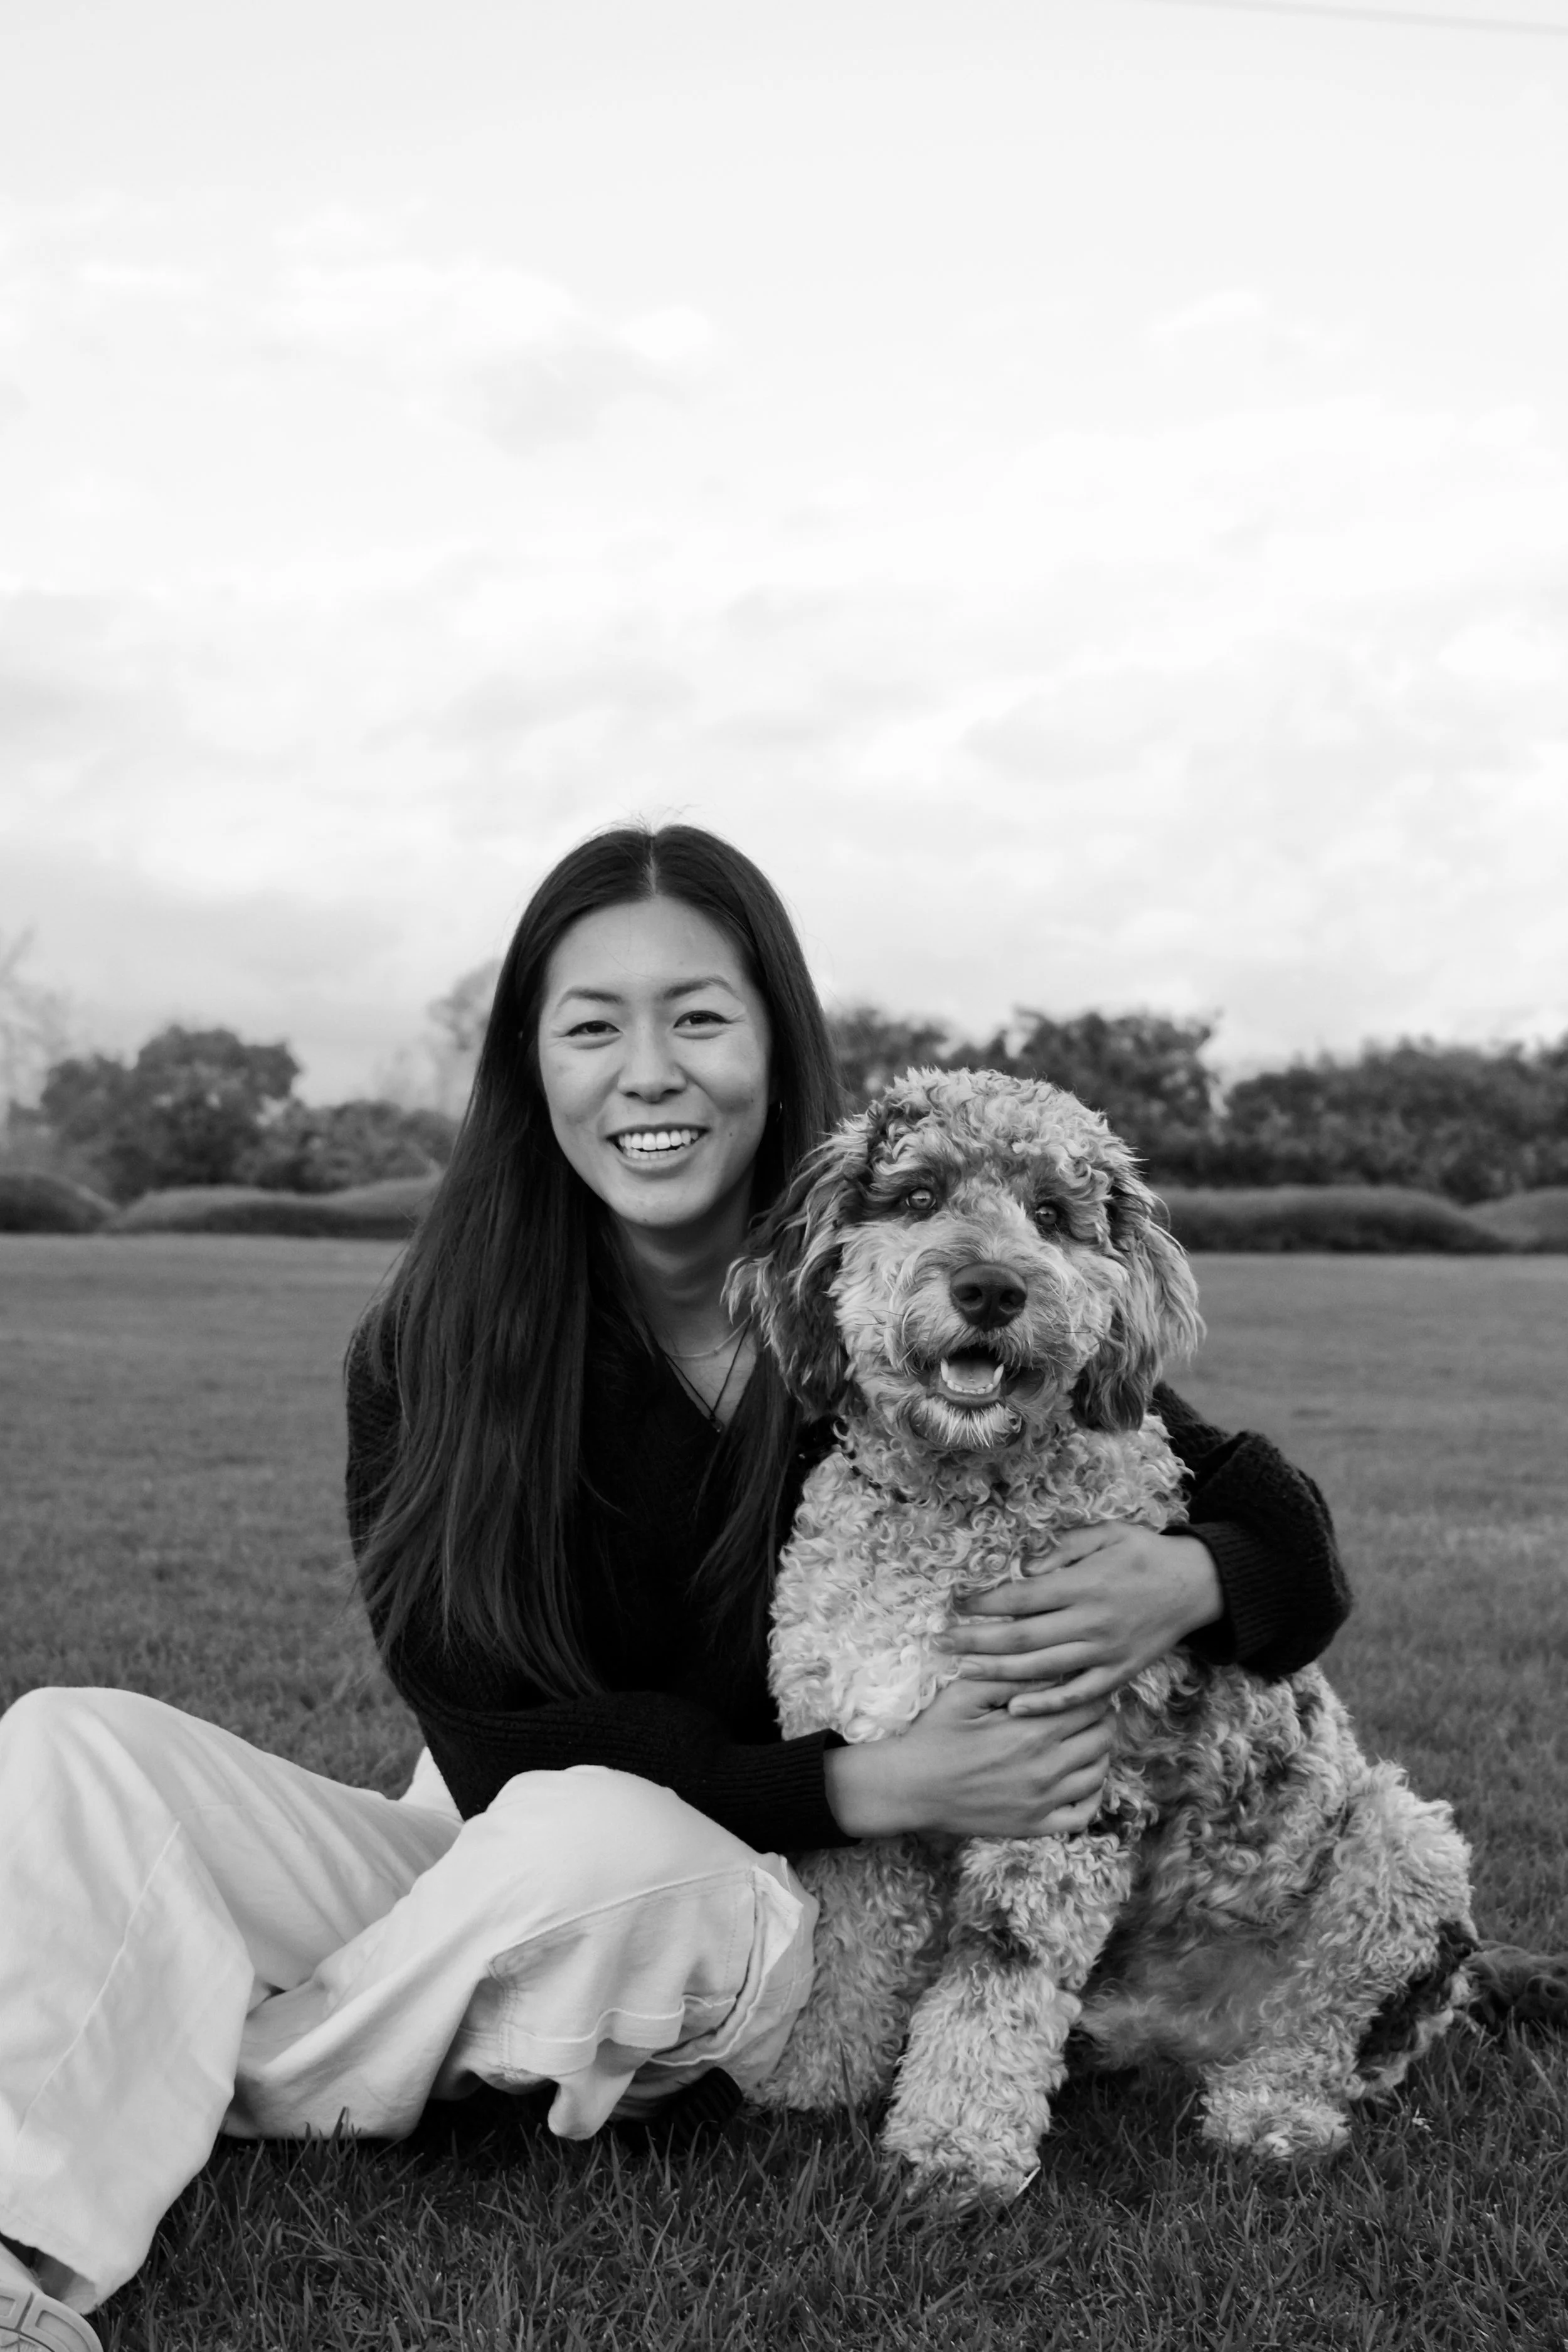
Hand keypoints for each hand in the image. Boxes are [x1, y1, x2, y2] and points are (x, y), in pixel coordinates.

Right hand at [823, 1676, 1114, 1840]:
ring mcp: (1043, 1801)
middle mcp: (1047, 1767)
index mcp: (1032, 1730)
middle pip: (1102, 1737)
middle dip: (1101, 1717)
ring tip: (1085, 1737)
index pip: (1089, 1704)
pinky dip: (1091, 1796)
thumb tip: (1050, 1667)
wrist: (910, 1787)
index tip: (1085, 1682)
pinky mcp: (1035, 1826)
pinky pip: (1083, 1815)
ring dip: (1098, 1751)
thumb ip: (1010, 1678)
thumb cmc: (935, 1734)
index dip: (1093, 1689)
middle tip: (1089, 1707)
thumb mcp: (965, 1693)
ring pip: (1098, 1772)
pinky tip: (1080, 1779)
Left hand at [937, 1524, 1222, 1715]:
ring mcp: (1104, 1651)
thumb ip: (1064, 1549)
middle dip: (977, 1640)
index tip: (957, 1604)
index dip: (986, 1603)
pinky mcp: (1118, 1673)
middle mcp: (1091, 1621)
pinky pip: (1078, 1694)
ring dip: (998, 1671)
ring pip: (1042, 1668)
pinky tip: (1015, 1707)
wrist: (1195, 1585)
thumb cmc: (1144, 1553)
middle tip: (942, 1642)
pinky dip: (1047, 1704)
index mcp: (1083, 1584)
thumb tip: (1027, 1570)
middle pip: (1023, 1636)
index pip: (1022, 1597)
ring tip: (963, 1670)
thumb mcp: (1107, 1533)